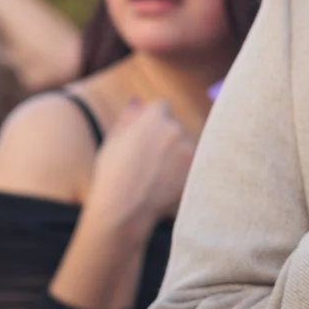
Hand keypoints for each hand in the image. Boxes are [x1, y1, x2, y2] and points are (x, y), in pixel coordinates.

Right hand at [84, 99, 197, 228]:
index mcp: (154, 117)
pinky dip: (183, 171)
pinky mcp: (196, 169)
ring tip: (156, 175)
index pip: (162, 107)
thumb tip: (138, 100)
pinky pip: (192, 164)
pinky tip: (165, 183)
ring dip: (176, 154)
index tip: (146, 138)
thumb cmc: (112, 174)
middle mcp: (175, 128)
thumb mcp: (113, 140)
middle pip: (175, 126)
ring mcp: (188, 149)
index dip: (153, 121)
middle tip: (149, 161)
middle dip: (165, 138)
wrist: (124, 208)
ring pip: (185, 145)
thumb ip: (129, 117)